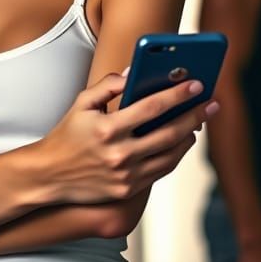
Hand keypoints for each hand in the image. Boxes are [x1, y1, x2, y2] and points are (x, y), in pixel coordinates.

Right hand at [38, 71, 218, 204]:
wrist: (48, 176)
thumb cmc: (66, 135)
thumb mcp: (81, 104)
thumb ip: (107, 85)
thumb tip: (134, 72)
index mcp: (107, 128)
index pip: (152, 107)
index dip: (178, 94)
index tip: (197, 84)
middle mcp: (119, 154)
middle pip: (169, 132)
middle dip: (195, 115)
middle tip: (212, 103)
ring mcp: (125, 175)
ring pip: (170, 154)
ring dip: (189, 136)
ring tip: (199, 122)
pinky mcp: (128, 189)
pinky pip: (161, 170)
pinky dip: (176, 154)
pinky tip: (182, 141)